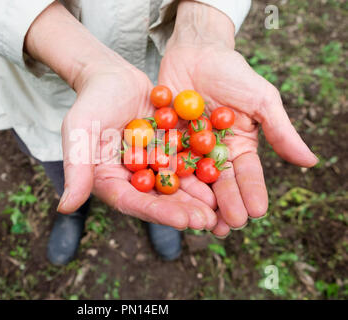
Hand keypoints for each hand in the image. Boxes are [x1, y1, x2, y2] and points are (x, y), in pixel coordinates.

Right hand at [25, 2, 215, 229]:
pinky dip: (202, 171)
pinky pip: (186, 163)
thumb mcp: (79, 132)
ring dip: (198, 197)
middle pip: (158, 200)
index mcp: (108, 181)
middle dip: (184, 211)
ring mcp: (150, 166)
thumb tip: (65, 207)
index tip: (183, 221)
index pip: (132, 203)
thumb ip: (76, 169)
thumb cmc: (90, 102)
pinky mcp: (166, 150)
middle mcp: (131, 179)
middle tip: (209, 222)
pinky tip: (223, 178)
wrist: (110, 77)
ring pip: (176, 185)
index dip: (158, 213)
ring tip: (222, 208)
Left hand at [159, 2, 317, 235]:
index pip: (247, 174)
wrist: (196, 52)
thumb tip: (310, 162)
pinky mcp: (166, 142)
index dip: (252, 192)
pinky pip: (165, 161)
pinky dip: (167, 178)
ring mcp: (188, 149)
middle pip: (219, 184)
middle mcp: (214, 153)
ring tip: (199, 221)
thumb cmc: (233, 73)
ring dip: (196, 201)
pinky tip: (167, 195)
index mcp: (239, 147)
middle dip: (224, 205)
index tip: (256, 211)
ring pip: (192, 180)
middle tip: (226, 227)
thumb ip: (280, 131)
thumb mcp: (261, 100)